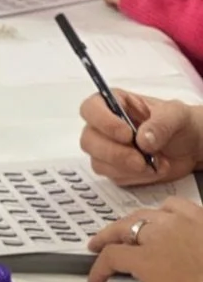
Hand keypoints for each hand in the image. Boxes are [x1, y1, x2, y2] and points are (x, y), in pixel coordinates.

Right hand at [80, 89, 202, 185]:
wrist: (192, 146)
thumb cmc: (181, 123)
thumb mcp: (177, 115)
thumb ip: (161, 123)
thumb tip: (142, 139)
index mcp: (116, 103)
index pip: (91, 109)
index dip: (102, 122)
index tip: (126, 134)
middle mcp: (106, 126)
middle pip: (89, 140)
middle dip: (114, 153)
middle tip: (140, 159)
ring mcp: (108, 149)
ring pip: (98, 162)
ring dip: (126, 168)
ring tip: (155, 164)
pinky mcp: (116, 169)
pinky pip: (114, 177)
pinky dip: (135, 177)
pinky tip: (153, 170)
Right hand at [87, 199, 202, 281]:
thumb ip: (153, 281)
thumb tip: (150, 278)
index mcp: (147, 260)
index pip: (112, 258)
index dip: (99, 268)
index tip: (97, 276)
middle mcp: (159, 235)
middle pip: (122, 228)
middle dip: (107, 238)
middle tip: (98, 245)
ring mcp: (179, 222)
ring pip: (145, 213)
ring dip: (132, 222)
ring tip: (128, 229)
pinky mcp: (198, 217)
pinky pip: (174, 205)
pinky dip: (163, 211)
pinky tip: (164, 216)